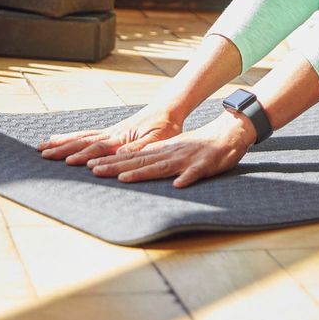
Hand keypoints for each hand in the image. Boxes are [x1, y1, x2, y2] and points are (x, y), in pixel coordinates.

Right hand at [36, 105, 184, 164]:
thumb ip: (140, 148)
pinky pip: (87, 134)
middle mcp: (112, 134)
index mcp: (123, 138)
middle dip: (63, 148)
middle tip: (42, 153)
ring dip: (62, 142)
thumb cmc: (166, 126)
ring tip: (43, 146)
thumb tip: (120, 156)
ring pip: (81, 137)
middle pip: (84, 141)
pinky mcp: (111, 132)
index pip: (100, 148)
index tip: (69, 162)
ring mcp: (110, 132)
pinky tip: (60, 139)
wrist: (168, 108)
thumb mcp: (158, 139)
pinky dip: (72, 137)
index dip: (85, 155)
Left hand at [86, 110, 255, 187]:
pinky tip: (179, 185)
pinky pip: (196, 172)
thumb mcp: (173, 149)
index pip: (133, 158)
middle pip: (140, 162)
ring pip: (162, 166)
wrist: (228, 133)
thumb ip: (154, 158)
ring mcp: (187, 158)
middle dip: (116, 168)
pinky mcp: (205, 164)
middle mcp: (170, 153)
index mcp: (162, 151)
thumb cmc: (199, 146)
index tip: (91, 168)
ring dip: (142, 173)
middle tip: (93, 171)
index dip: (112, 163)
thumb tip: (130, 165)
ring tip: (123, 179)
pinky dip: (187, 178)